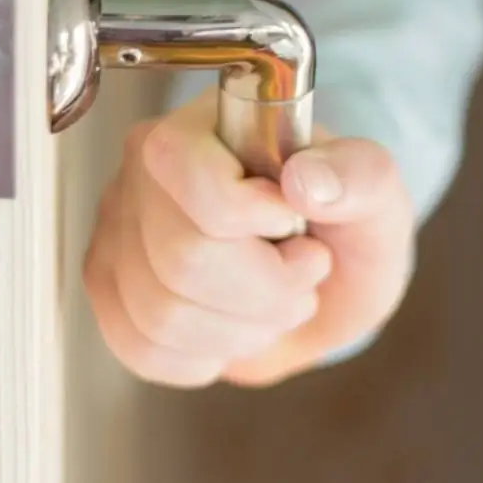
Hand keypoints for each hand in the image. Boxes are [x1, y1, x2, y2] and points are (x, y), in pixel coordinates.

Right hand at [82, 89, 415, 388]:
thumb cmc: (340, 225)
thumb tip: (308, 181)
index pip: (194, 177)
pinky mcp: (107, 289)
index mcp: (200, 127)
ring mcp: (115, 231)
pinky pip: (140, 349)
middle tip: (301, 274)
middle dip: (266, 290)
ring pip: (161, 313)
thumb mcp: (376, 196)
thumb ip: (358, 176)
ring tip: (273, 302)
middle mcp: (141, 172)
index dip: (255, 220)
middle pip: (182, 258)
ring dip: (241, 329)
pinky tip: (232, 328)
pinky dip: (203, 355)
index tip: (295, 224)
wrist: (319, 276)